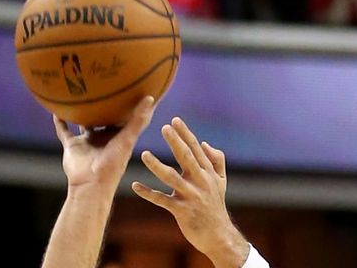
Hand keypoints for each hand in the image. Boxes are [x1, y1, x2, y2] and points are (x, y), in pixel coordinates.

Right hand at [54, 96, 154, 195]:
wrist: (91, 184)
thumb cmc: (114, 163)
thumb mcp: (128, 138)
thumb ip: (138, 119)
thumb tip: (151, 97)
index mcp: (119, 136)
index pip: (125, 116)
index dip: (128, 104)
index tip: (131, 86)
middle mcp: (103, 137)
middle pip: (104, 117)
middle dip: (104, 105)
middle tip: (103, 83)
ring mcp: (87, 141)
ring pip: (83, 122)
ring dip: (81, 112)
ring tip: (78, 93)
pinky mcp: (72, 146)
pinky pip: (64, 130)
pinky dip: (60, 121)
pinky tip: (56, 109)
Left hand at [131, 118, 248, 267]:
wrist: (219, 235)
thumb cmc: (216, 205)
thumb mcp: (221, 181)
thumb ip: (216, 160)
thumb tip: (205, 143)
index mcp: (207, 172)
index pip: (195, 149)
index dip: (185, 134)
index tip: (175, 120)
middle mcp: (200, 182)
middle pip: (186, 158)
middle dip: (175, 142)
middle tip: (164, 127)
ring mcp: (191, 196)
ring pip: (172, 178)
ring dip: (157, 166)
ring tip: (144, 154)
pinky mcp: (182, 211)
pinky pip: (162, 200)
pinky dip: (148, 193)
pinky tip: (135, 185)